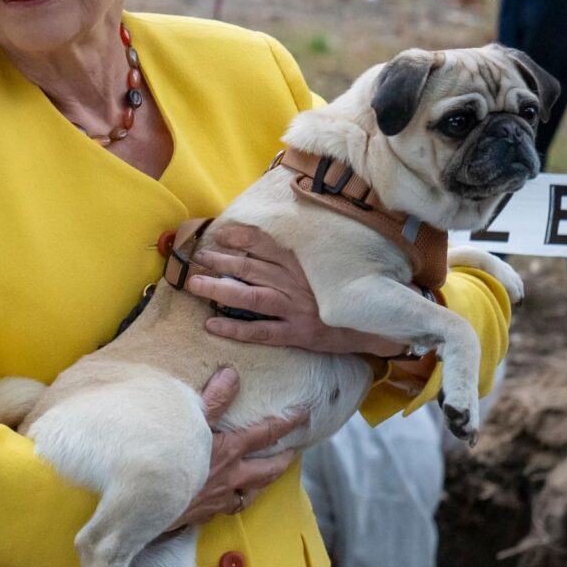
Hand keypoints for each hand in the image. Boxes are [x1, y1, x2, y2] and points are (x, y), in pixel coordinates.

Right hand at [167, 366, 306, 531]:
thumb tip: (232, 375)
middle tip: (292, 453)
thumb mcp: (191, 423)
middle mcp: (230, 476)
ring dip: (260, 486)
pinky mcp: (202, 514)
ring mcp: (218, 498)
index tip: (303, 414)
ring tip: (264, 481)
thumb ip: (213, 399)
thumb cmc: (169, 457)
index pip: (266, 433)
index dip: (286, 422)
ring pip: (249, 495)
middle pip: (267, 470)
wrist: (149, 499)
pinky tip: (225, 502)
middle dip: (282, 461)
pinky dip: (229, 504)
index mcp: (230, 450)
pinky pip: (224, 510)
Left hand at [183, 222, 410, 358]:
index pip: (267, 246)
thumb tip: (263, 248)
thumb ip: (295, 259)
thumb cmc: (341, 296)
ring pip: (250, 297)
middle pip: (251, 269)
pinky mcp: (296, 334)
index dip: (242, 238)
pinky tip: (212, 324)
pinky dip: (235, 328)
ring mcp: (294, 310)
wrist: (371, 326)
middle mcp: (295, 284)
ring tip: (195, 286)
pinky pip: (260, 331)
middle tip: (198, 258)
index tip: (221, 233)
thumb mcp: (321, 270)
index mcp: (302, 266)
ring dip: (220, 290)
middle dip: (221, 262)